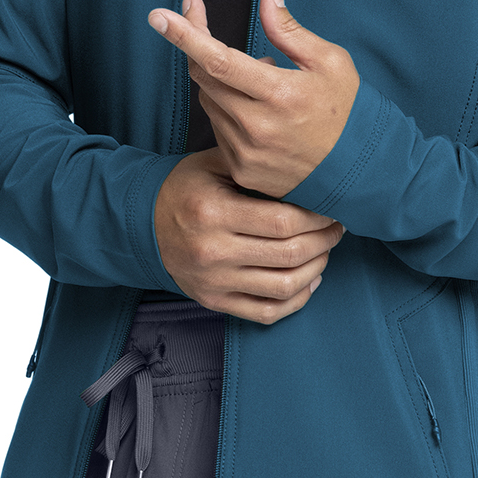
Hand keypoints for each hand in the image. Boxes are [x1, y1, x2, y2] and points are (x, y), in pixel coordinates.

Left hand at [147, 0, 359, 196]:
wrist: (361, 172)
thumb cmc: (348, 110)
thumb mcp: (329, 61)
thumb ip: (289, 29)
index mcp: (280, 94)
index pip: (219, 61)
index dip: (186, 36)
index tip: (158, 16)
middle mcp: (257, 126)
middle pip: (205, 77)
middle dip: (196, 43)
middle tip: (197, 15)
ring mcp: (246, 152)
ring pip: (209, 101)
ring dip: (220, 79)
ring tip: (259, 77)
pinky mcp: (242, 168)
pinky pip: (219, 128)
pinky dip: (229, 109)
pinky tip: (258, 109)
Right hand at [153, 148, 343, 322]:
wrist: (141, 223)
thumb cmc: (185, 188)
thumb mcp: (213, 164)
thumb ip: (255, 166)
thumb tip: (309, 172)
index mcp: (214, 213)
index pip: (283, 222)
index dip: (317, 218)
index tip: (331, 208)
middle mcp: (213, 251)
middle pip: (289, 254)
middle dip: (324, 241)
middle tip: (336, 228)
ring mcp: (213, 282)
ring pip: (283, 287)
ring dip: (316, 269)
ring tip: (325, 251)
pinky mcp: (214, 301)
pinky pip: (266, 312)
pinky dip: (296, 300)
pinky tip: (310, 281)